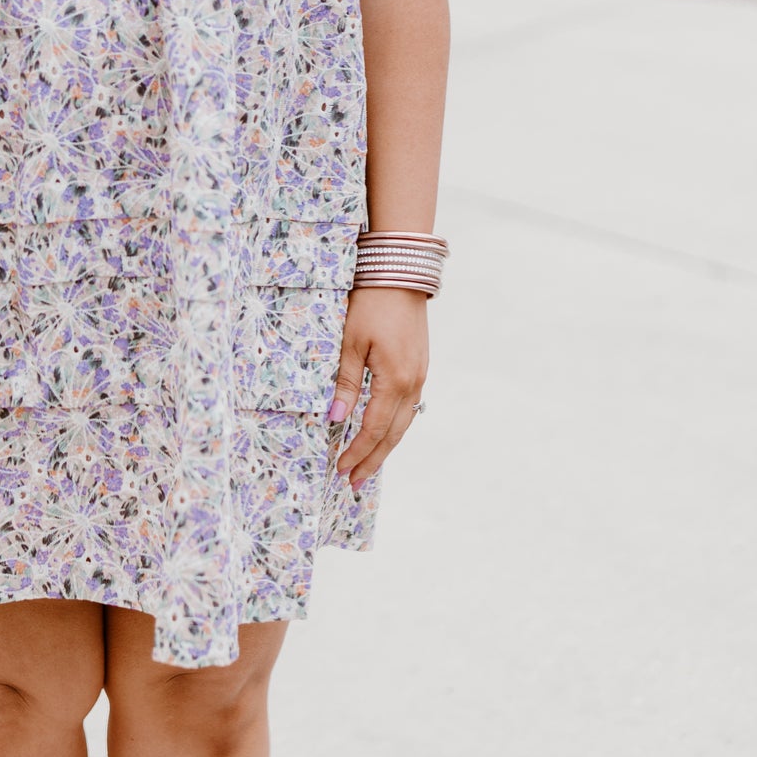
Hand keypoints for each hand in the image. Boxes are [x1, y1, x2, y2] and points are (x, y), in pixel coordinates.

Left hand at [331, 286, 428, 489]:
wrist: (400, 273)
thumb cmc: (370, 304)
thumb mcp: (350, 342)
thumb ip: (345, 383)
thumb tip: (336, 418)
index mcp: (395, 381)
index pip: (373, 429)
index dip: (356, 452)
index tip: (340, 470)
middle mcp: (413, 383)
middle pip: (393, 434)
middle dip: (373, 461)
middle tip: (354, 483)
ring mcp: (420, 375)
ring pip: (404, 423)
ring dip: (385, 446)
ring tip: (368, 466)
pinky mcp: (420, 365)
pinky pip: (408, 406)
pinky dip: (394, 426)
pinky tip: (383, 431)